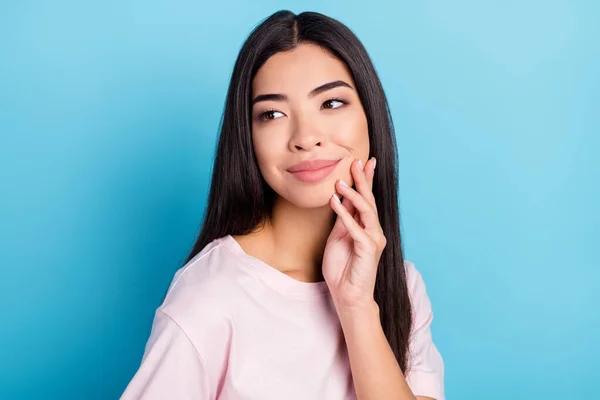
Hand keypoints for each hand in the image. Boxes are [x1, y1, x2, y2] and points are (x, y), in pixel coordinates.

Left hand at [322, 157, 386, 312]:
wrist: (347, 294)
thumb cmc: (342, 268)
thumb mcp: (338, 237)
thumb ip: (342, 220)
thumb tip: (340, 198)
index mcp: (366, 227)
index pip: (366, 199)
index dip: (365, 181)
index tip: (362, 162)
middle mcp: (373, 231)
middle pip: (369, 200)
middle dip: (363, 180)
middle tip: (356, 162)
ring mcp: (373, 239)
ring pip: (366, 211)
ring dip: (352, 195)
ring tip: (340, 182)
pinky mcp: (369, 249)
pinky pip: (356, 228)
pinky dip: (345, 214)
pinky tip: (335, 202)